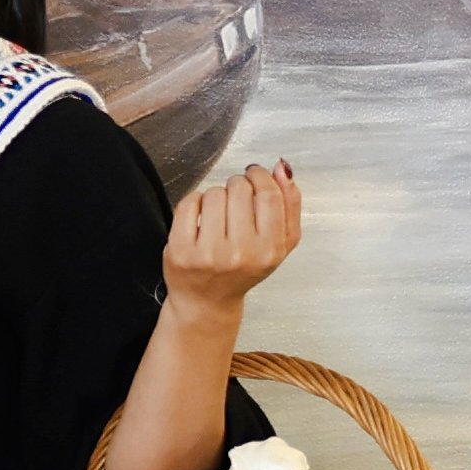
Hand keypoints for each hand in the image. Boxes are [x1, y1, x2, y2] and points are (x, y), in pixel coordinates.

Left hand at [162, 159, 301, 313]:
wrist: (207, 301)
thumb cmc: (244, 269)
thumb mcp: (279, 243)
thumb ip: (289, 205)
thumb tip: (283, 168)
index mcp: (269, 250)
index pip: (269, 195)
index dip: (261, 177)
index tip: (254, 176)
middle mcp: (240, 253)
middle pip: (240, 189)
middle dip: (238, 187)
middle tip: (235, 203)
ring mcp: (208, 253)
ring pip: (214, 193)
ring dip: (215, 196)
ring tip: (218, 216)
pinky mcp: (181, 250)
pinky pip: (189, 203)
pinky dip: (193, 203)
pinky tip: (198, 219)